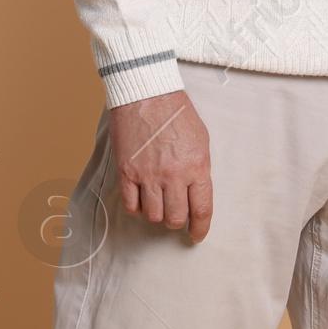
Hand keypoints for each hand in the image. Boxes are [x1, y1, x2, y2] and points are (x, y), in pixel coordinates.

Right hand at [107, 90, 212, 242]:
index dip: (200, 229)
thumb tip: (196, 193)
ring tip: (157, 202)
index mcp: (197, 166)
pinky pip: (131, 205)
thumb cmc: (176, 113)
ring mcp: (148, 174)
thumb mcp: (201, 140)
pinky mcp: (126, 171)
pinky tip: (140, 198)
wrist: (146, 93)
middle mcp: (173, 174)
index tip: (196, 235)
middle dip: (177, 221)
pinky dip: (137, 208)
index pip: (201, 210)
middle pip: (175, 218)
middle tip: (175, 214)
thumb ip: (199, 169)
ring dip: (156, 214)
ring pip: (153, 215)